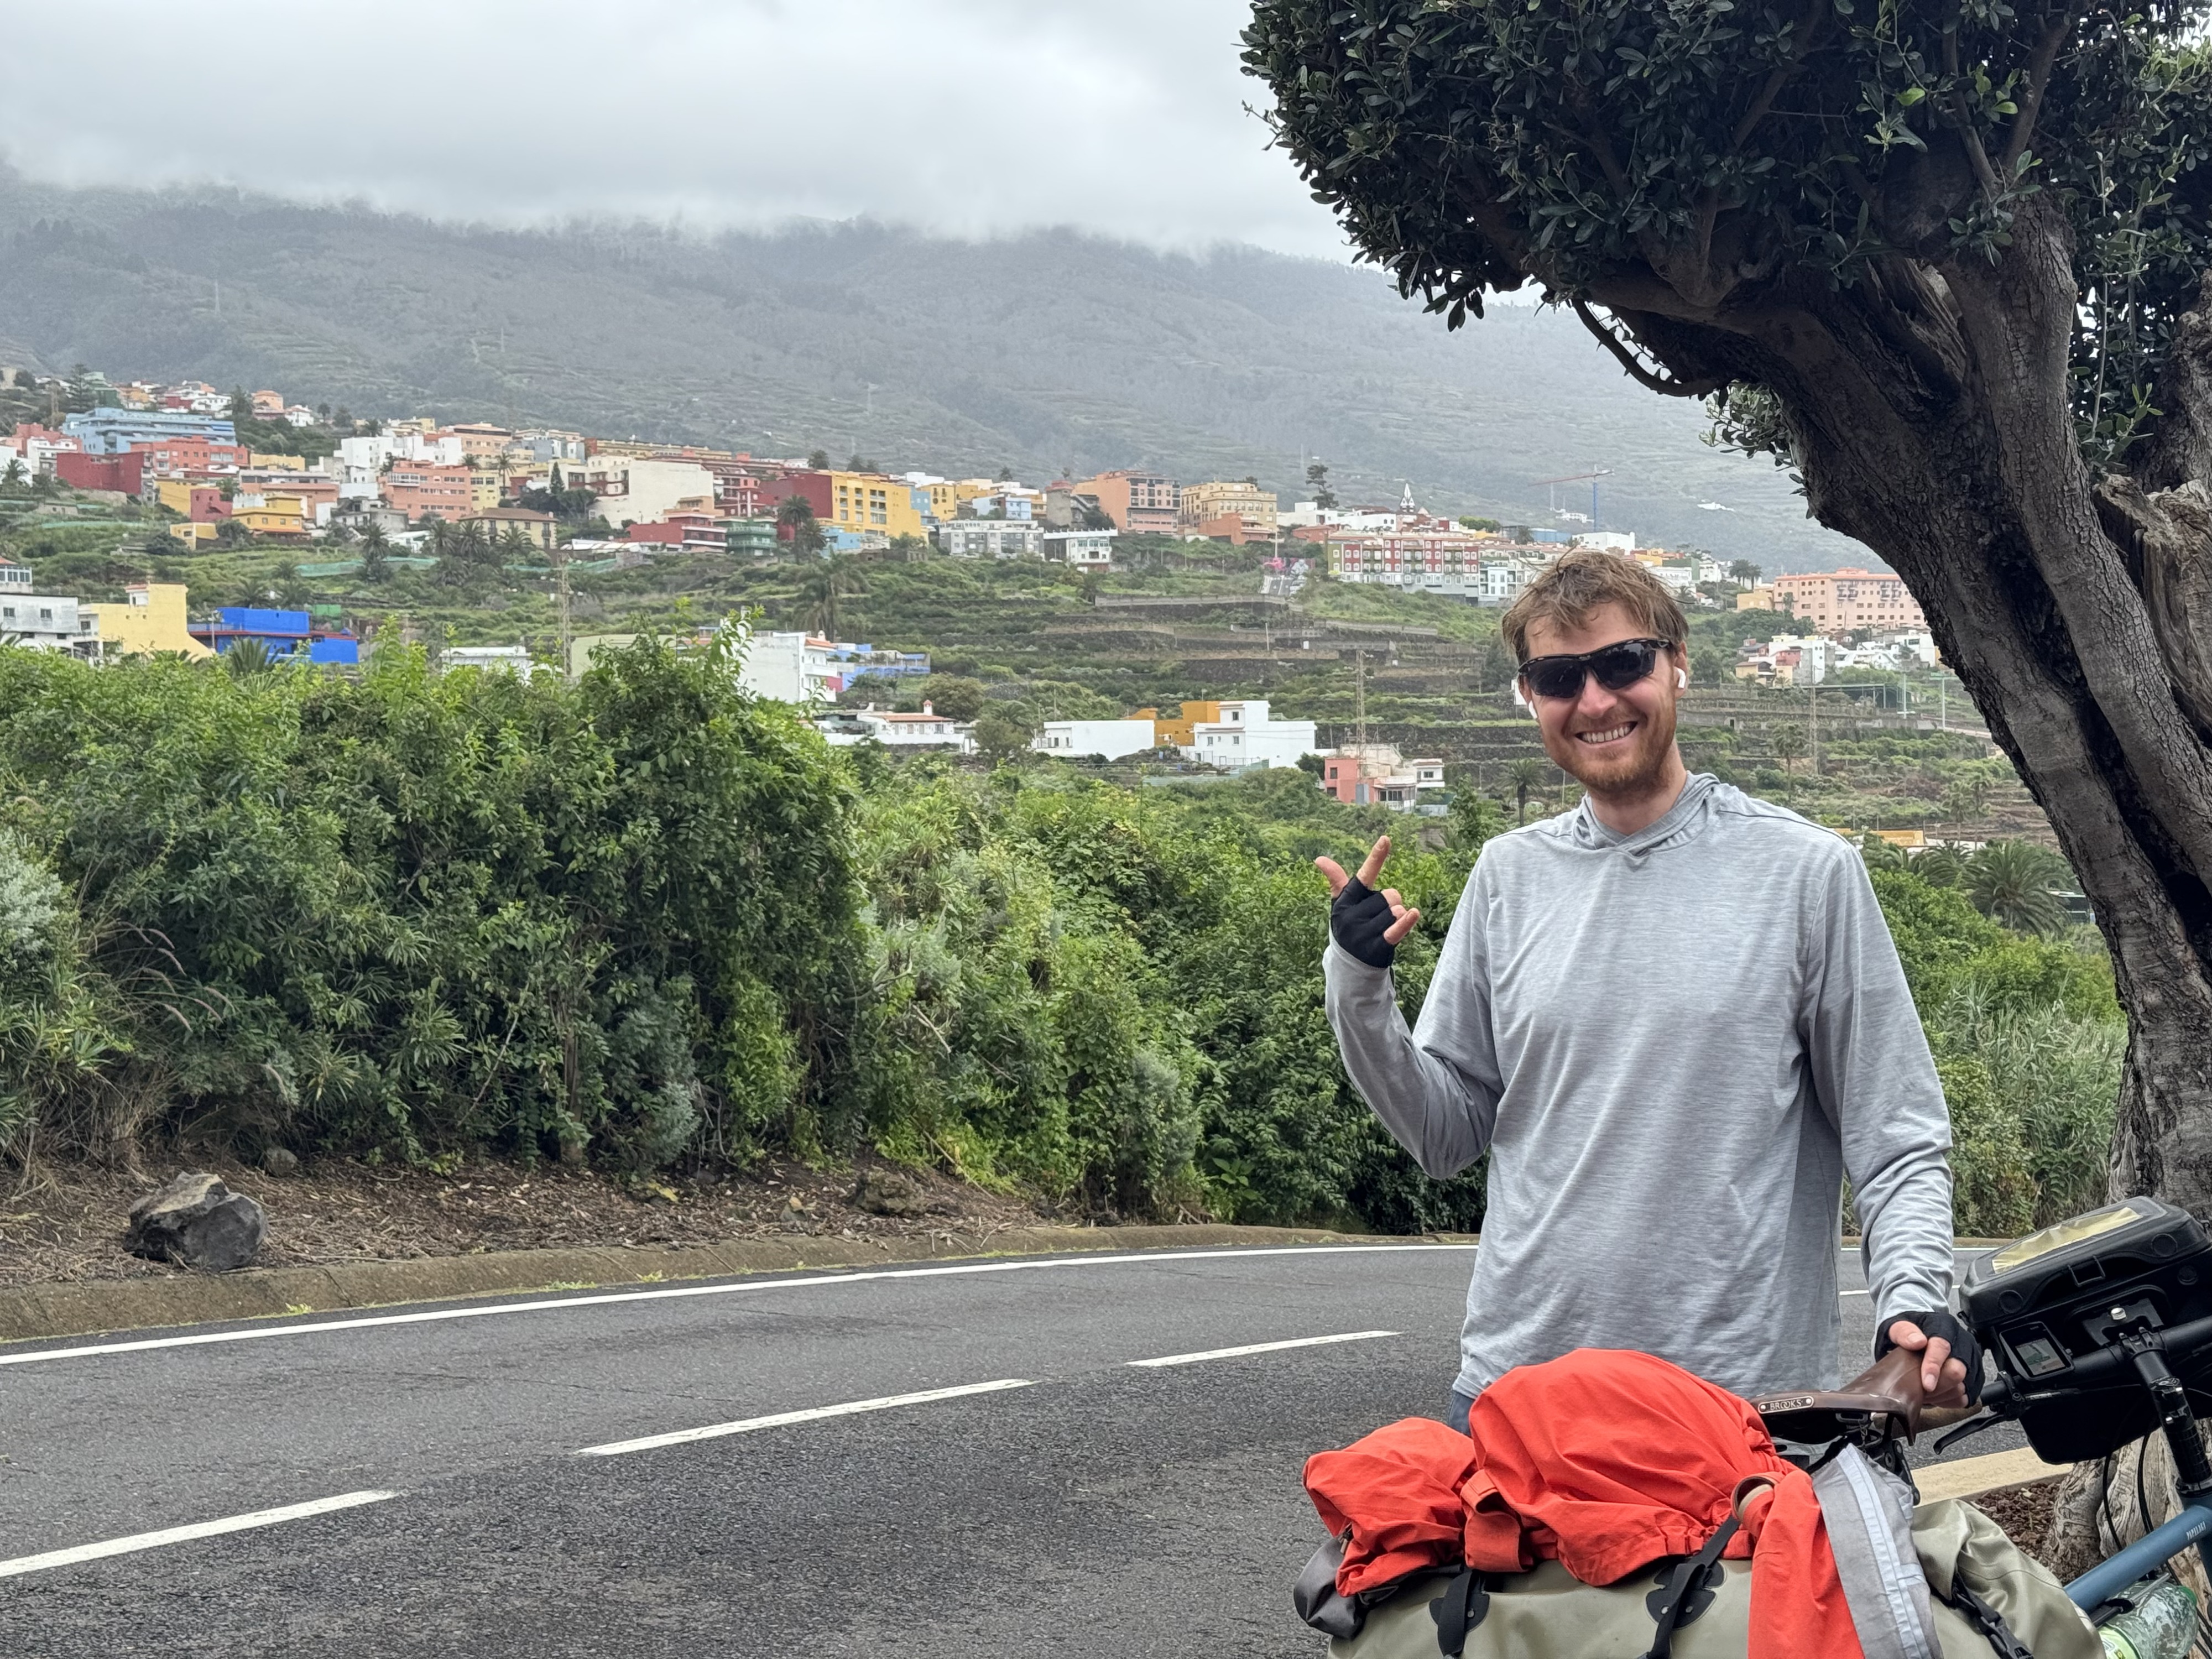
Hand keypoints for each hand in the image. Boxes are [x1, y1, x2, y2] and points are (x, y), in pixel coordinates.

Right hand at [1315, 836, 1421, 967]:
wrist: (1349, 965)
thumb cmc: (1349, 925)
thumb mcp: (1341, 904)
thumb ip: (1336, 881)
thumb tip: (1319, 859)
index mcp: (1344, 901)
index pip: (1363, 875)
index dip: (1376, 857)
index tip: (1386, 839)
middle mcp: (1351, 916)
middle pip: (1389, 896)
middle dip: (1391, 903)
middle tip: (1379, 917)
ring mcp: (1363, 933)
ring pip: (1395, 911)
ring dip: (1396, 918)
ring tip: (1382, 928)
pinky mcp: (1376, 947)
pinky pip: (1395, 931)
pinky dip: (1405, 923)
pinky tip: (1413, 914)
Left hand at [1886, 1318, 1970, 1408]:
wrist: (1917, 1341)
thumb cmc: (1908, 1335)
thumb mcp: (1897, 1327)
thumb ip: (1903, 1332)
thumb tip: (1917, 1341)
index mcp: (1945, 1327)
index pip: (1942, 1347)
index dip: (1933, 1366)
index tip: (1926, 1384)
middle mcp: (1963, 1344)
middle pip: (1956, 1372)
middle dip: (1936, 1386)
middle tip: (1918, 1389)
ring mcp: (1971, 1362)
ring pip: (1961, 1388)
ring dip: (1939, 1395)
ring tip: (1923, 1391)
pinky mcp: (1973, 1379)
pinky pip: (1964, 1398)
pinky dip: (1947, 1401)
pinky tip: (1935, 1393)